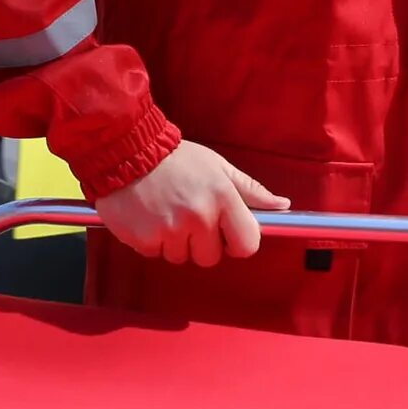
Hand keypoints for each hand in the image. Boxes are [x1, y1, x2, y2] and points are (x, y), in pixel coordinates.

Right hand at [94, 140, 289, 265]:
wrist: (125, 150)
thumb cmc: (174, 159)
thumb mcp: (218, 167)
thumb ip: (250, 190)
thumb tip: (282, 205)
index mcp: (222, 197)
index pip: (247, 244)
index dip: (237, 242)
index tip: (225, 234)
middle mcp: (198, 217)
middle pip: (211, 257)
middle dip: (200, 243)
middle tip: (186, 214)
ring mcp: (170, 230)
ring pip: (181, 258)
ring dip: (174, 242)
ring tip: (164, 211)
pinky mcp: (144, 240)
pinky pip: (156, 254)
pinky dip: (152, 241)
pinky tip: (147, 216)